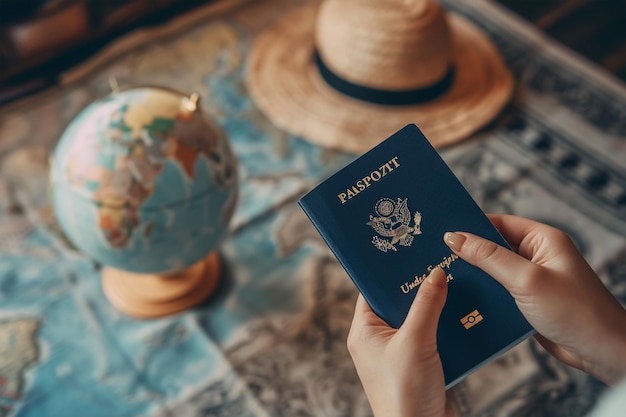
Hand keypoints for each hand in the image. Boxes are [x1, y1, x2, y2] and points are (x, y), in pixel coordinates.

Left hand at [347, 268, 455, 416]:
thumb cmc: (404, 394)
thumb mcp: (415, 342)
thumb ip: (426, 305)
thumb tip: (435, 274)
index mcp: (364, 331)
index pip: (372, 290)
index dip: (389, 273)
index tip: (407, 253)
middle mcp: (379, 340)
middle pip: (399, 302)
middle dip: (419, 288)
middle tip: (438, 264)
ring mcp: (400, 352)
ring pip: (420, 318)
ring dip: (437, 307)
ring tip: (455, 284)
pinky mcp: (421, 364)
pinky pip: (434, 336)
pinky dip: (447, 327)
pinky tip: (463, 314)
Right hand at [444, 214, 625, 385]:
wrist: (602, 353)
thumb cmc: (576, 311)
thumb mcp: (527, 279)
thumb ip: (489, 257)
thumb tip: (455, 238)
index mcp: (543, 239)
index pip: (499, 223)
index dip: (471, 226)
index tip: (442, 231)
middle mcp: (538, 256)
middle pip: (493, 248)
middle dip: (468, 253)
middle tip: (436, 256)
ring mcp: (533, 280)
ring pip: (493, 272)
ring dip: (474, 278)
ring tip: (443, 278)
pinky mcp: (528, 302)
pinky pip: (499, 293)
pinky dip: (483, 297)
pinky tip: (463, 301)